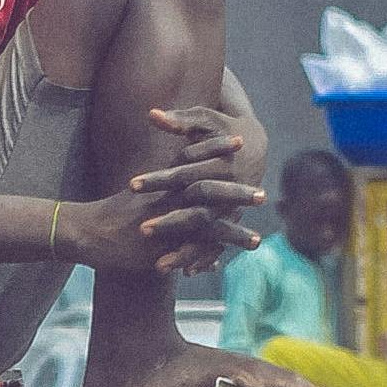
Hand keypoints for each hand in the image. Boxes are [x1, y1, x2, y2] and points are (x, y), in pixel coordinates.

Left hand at [124, 105, 265, 269]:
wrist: (254, 146)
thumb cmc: (221, 128)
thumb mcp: (204, 119)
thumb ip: (180, 120)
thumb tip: (153, 114)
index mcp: (218, 165)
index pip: (184, 174)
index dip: (158, 180)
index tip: (132, 185)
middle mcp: (226, 191)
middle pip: (197, 210)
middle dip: (171, 222)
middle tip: (143, 230)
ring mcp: (231, 210)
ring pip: (208, 235)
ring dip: (186, 250)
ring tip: (161, 265)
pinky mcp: (231, 221)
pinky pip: (217, 244)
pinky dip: (204, 258)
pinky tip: (185, 272)